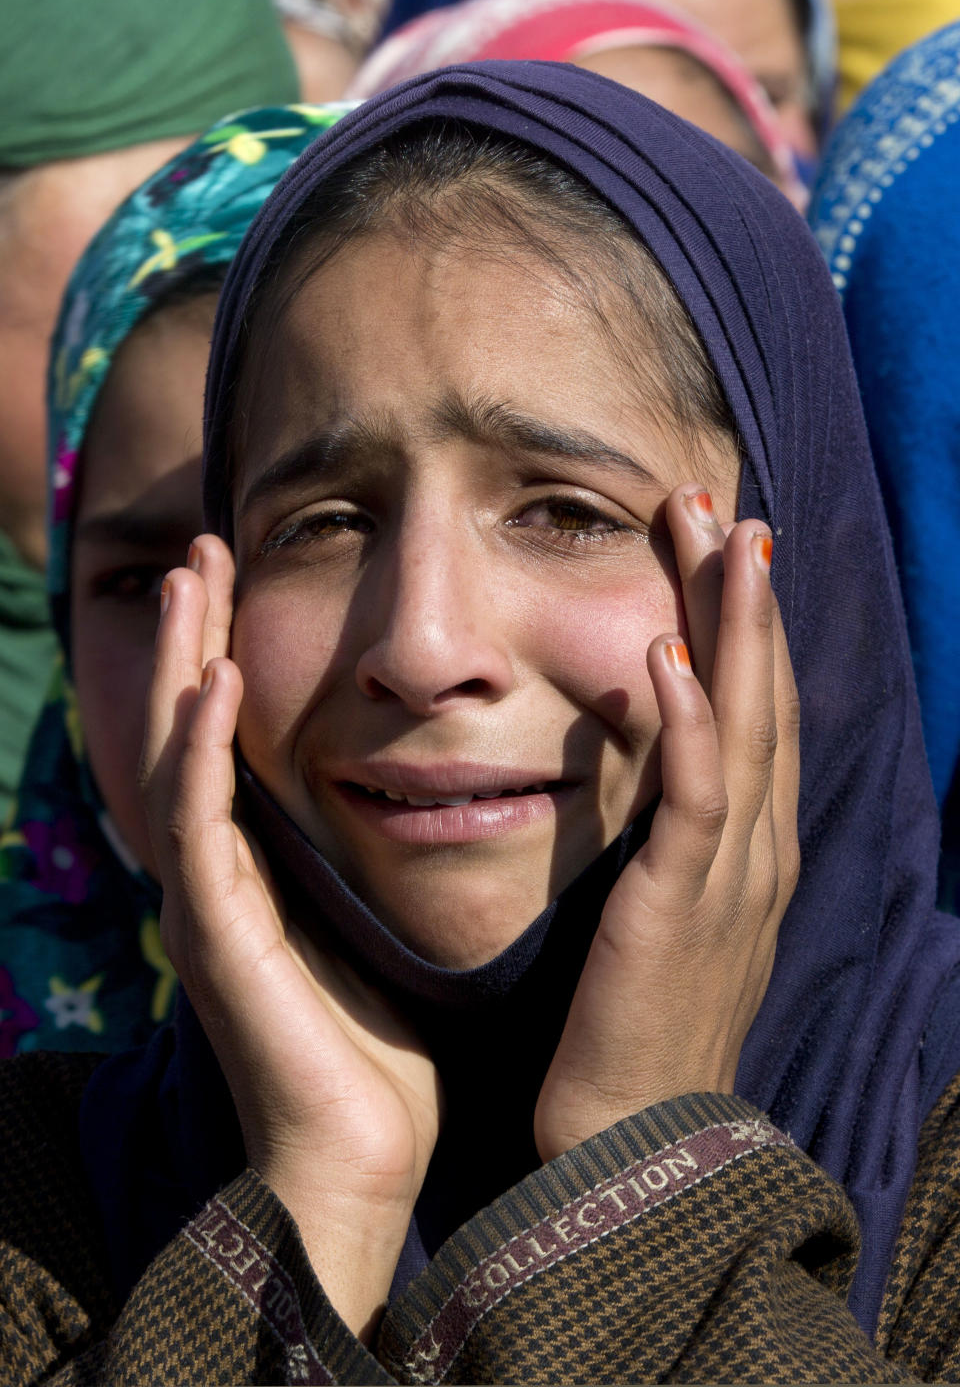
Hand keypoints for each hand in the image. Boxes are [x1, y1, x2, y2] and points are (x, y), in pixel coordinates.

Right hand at [139, 533, 440, 1339]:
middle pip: (187, 725)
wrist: (359, 1155)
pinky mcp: (215, 936)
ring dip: (180, 661)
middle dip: (191, 634)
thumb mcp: (376, 915)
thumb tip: (432, 777)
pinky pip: (199, 824)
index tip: (248, 569)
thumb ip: (374, 847)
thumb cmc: (381, 1043)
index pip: (228, 735)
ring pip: (175, 755)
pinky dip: (202, 749)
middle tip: (201, 546)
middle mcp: (216, 871)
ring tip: (190, 576)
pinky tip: (218, 680)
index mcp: (256, 863)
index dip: (227, 650)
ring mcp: (204, 900)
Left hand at [534, 485, 799, 1160]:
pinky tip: (664, 657)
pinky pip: (694, 799)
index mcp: (748, 849)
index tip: (721, 548)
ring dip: (729, 628)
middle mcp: (756, 849)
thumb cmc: (637, 1029)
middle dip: (743, 599)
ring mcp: (731, 875)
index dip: (744, 628)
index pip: (753, 713)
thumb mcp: (664, 918)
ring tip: (715, 538)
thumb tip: (643, 778)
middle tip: (720, 509)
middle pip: (761, 697)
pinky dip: (687, 723)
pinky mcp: (683, 906)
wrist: (642, 1144)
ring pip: (743, 726)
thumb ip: (668, 846)